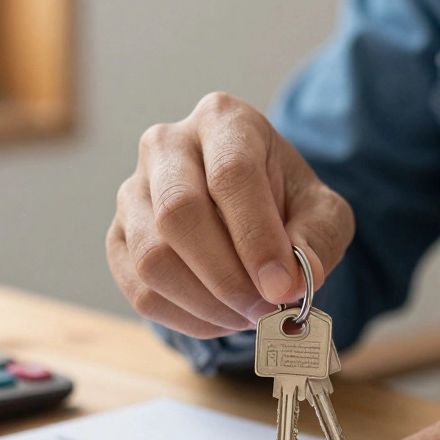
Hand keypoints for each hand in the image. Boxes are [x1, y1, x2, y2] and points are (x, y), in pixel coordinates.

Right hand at [107, 92, 354, 337]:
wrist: (246, 212)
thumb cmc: (285, 204)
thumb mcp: (322, 212)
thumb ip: (318, 239)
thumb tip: (296, 280)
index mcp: (222, 121)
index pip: (230, 174)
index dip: (256, 237)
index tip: (282, 287)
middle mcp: (166, 146)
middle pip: (177, 213)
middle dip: (226, 277)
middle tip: (264, 309)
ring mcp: (132, 192)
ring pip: (152, 259)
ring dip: (206, 303)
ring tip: (246, 315)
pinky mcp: (117, 238)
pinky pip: (141, 291)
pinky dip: (186, 318)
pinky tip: (220, 317)